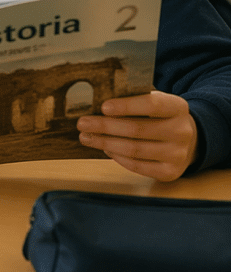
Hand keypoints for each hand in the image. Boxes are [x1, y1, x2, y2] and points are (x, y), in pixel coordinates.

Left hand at [76, 91, 198, 180]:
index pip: (152, 105)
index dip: (126, 106)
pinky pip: (137, 166)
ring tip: (86, 137)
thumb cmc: (160, 116)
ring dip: (105, 143)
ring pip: (134, 150)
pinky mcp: (170, 172)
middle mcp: (181, 131)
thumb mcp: (155, 101)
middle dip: (105, 126)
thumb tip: (97, 100)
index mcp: (178, 107)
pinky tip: (104, 148)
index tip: (103, 107)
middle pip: (137, 129)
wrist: (189, 140)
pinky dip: (117, 157)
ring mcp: (178, 154)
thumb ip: (133, 99)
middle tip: (82, 123)